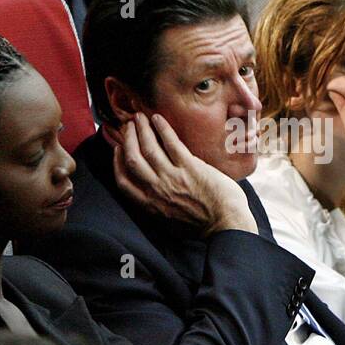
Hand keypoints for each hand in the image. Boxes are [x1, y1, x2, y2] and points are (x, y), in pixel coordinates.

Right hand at [108, 113, 257, 236]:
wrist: (226, 226)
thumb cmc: (203, 227)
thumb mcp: (170, 223)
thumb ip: (158, 206)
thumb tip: (153, 193)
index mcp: (150, 205)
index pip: (124, 181)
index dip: (117, 162)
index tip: (118, 149)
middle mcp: (157, 190)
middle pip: (133, 159)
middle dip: (128, 139)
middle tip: (129, 126)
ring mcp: (172, 177)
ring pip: (149, 148)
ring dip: (142, 130)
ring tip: (139, 118)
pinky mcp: (190, 167)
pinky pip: (171, 143)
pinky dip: (162, 128)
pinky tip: (158, 118)